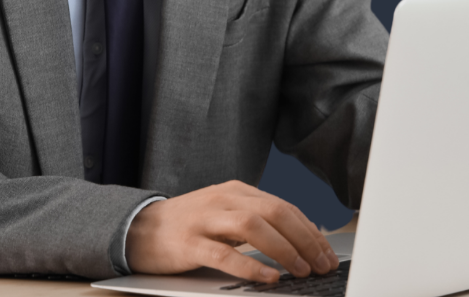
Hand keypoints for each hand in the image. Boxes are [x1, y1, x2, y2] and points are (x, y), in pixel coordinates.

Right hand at [125, 180, 338, 283]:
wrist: (142, 228)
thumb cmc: (190, 224)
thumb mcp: (226, 214)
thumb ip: (257, 220)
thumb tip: (299, 239)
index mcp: (237, 191)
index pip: (284, 206)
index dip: (309, 230)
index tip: (327, 252)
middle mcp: (224, 199)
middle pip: (275, 212)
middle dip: (305, 239)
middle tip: (322, 264)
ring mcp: (206, 219)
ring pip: (253, 227)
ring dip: (283, 250)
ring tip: (301, 270)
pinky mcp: (190, 243)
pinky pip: (224, 253)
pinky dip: (250, 265)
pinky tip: (268, 277)